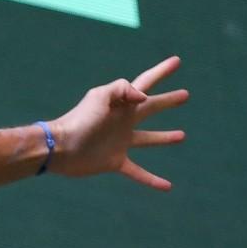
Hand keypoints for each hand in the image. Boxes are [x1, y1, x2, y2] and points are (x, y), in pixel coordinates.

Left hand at [49, 56, 189, 190]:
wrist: (60, 148)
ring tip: (182, 135)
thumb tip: (145, 98)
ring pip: (148, 139)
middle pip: (151, 108)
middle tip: (186, 94)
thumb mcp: (100, 96)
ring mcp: (120, 142)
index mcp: (121, 104)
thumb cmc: (79, 120)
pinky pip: (138, 172)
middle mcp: (124, 121)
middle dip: (168, 101)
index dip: (161, 72)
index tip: (176, 61)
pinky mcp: (115, 162)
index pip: (145, 83)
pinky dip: (152, 180)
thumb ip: (122, 90)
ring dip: (164, 138)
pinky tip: (168, 186)